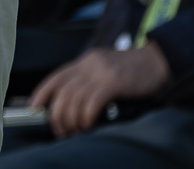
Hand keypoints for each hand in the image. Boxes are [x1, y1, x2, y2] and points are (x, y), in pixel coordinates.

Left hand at [30, 44, 170, 136]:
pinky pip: (92, 101)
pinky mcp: (114, 81)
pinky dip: (87, 115)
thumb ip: (90, 80)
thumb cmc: (135, 70)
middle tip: (62, 130)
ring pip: (75, 98)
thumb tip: (75, 105)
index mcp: (85, 61)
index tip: (34, 108)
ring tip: (76, 131)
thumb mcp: (106, 69)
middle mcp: (89, 64)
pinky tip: (89, 124)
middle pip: (63, 91)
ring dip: (72, 119)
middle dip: (58, 114)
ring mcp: (101, 72)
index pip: (57, 77)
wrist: (159, 61)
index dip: (42, 93)